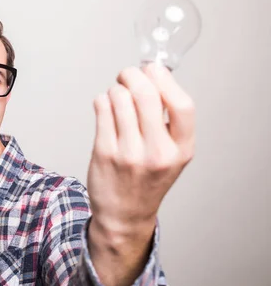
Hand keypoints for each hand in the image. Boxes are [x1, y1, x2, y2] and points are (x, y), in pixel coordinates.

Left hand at [87, 63, 194, 236]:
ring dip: (116, 88)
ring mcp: (129, 153)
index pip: (183, 105)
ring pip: (119, 97)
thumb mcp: (172, 154)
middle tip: (127, 75)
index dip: (166, 80)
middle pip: (146, 94)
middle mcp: (157, 152)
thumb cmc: (147, 178)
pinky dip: (102, 100)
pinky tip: (106, 107)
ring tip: (117, 97)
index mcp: (181, 149)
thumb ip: (167, 120)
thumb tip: (153, 74)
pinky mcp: (104, 151)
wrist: (124, 215)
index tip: (154, 70)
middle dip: (133, 75)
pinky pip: (102, 108)